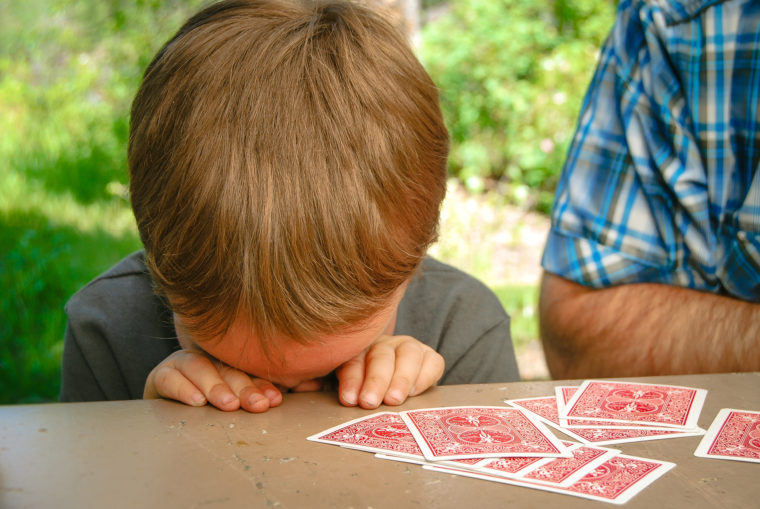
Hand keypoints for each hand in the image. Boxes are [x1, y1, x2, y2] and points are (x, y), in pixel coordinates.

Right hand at [143, 349, 283, 411]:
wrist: (165, 415)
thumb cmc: (207, 411)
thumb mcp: (233, 403)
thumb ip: (256, 399)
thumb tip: (287, 399)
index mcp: (230, 362)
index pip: (249, 371)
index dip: (263, 385)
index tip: (274, 401)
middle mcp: (208, 358)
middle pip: (228, 369)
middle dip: (245, 388)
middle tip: (257, 404)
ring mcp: (182, 363)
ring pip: (200, 367)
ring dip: (216, 386)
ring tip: (229, 404)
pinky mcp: (160, 375)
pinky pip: (168, 378)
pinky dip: (183, 389)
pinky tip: (197, 401)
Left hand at [335, 335, 443, 408]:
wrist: (390, 383)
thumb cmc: (360, 387)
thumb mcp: (339, 384)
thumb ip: (327, 384)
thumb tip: (313, 388)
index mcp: (357, 347)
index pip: (353, 358)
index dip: (351, 378)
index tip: (348, 399)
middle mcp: (383, 344)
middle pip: (380, 355)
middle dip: (376, 379)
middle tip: (370, 402)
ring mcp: (407, 348)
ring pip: (408, 354)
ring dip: (400, 378)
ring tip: (393, 400)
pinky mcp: (428, 358)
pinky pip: (432, 361)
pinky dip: (424, 376)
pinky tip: (414, 392)